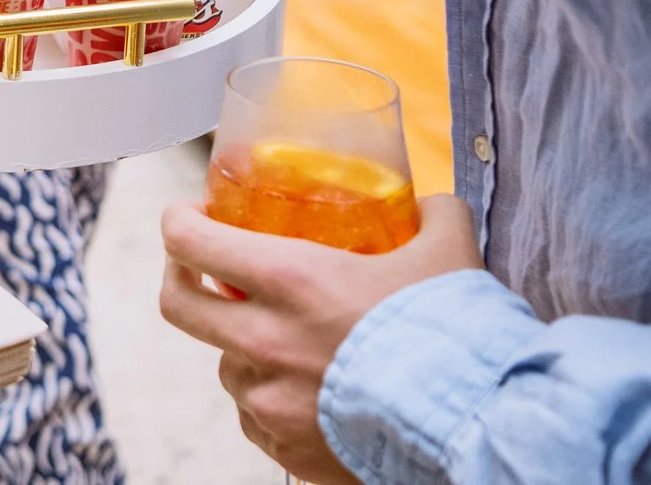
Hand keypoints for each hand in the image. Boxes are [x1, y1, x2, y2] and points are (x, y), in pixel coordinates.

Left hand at [157, 195, 480, 482]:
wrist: (473, 428)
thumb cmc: (454, 339)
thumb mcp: (447, 254)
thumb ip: (434, 216)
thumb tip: (433, 205)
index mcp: (288, 280)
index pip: (188, 240)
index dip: (179, 221)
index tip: (193, 216)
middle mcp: (263, 340)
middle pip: (178, 303)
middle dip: (181, 278)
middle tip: (202, 269)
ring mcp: (268, 400)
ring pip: (226, 364)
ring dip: (245, 347)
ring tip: (289, 341)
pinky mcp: (283, 446)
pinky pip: (256, 416)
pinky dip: (273, 399)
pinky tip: (311, 390)